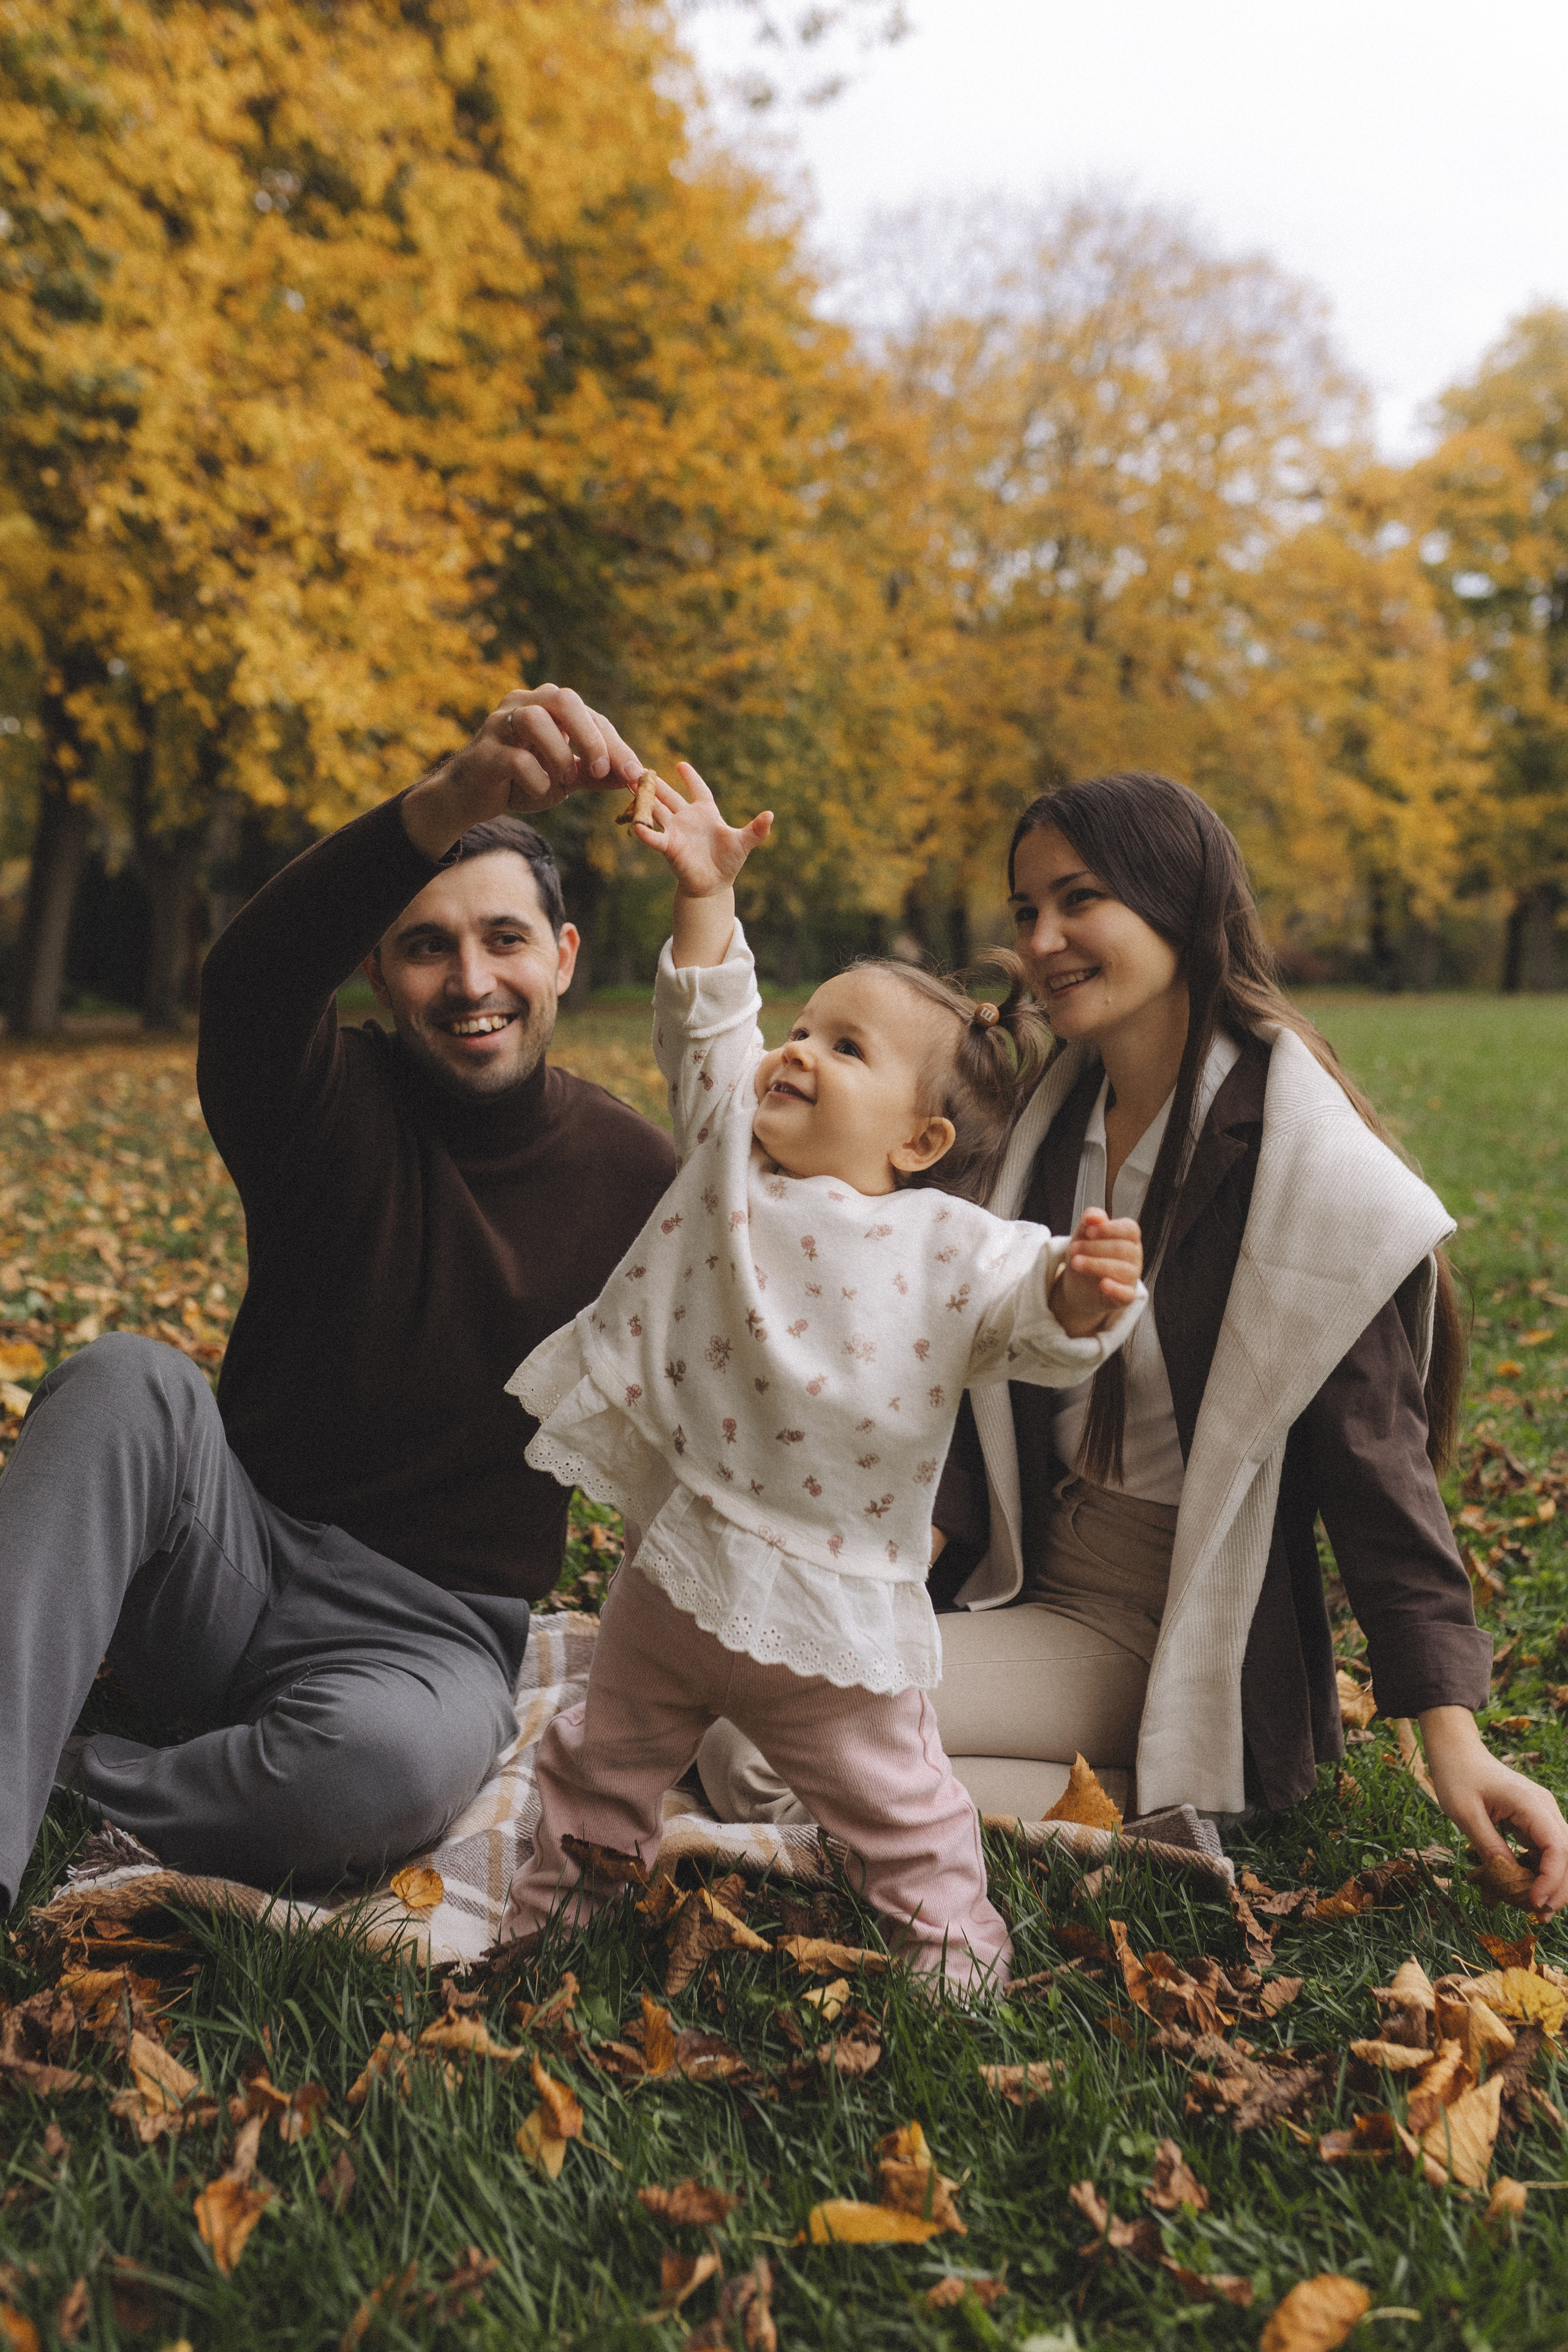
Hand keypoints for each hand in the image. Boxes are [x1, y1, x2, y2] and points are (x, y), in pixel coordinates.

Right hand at [402, 684, 642, 860]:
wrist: (469, 798)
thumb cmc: (519, 781)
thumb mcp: (564, 778)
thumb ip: (594, 774)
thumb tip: (635, 777)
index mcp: (547, 706)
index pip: (589, 716)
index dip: (616, 744)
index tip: (635, 774)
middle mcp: (522, 706)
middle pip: (562, 699)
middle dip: (590, 735)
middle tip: (604, 768)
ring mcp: (499, 726)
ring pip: (535, 720)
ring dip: (559, 753)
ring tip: (565, 779)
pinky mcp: (483, 753)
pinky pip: (514, 759)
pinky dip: (535, 778)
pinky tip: (540, 790)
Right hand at [635, 763, 772, 897]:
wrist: (714, 885)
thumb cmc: (728, 861)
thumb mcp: (744, 843)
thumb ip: (757, 829)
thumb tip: (770, 815)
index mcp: (706, 812)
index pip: (699, 789)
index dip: (691, 778)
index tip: (681, 764)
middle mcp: (687, 818)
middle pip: (669, 796)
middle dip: (655, 784)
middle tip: (640, 769)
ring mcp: (676, 831)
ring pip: (657, 811)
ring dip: (645, 799)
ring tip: (631, 785)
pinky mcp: (670, 847)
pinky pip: (656, 838)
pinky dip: (647, 833)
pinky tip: (637, 826)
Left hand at [1050, 1208, 1142, 1336]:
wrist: (1078, 1285)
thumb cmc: (1086, 1255)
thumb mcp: (1083, 1234)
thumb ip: (1090, 1220)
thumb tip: (1093, 1216)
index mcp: (1128, 1237)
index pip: (1130, 1229)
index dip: (1110, 1229)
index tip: (1088, 1232)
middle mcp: (1134, 1256)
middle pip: (1124, 1249)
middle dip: (1095, 1248)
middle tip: (1073, 1249)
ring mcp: (1132, 1277)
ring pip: (1123, 1270)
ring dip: (1096, 1265)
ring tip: (1076, 1263)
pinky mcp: (1125, 1296)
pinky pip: (1127, 1294)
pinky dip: (1115, 1289)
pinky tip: (1102, 1284)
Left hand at [1420, 1705, 1567, 1913]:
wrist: (1457, 1752)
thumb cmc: (1458, 1777)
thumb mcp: (1465, 1813)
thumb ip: (1488, 1844)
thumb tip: (1508, 1877)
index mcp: (1531, 1803)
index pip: (1557, 1847)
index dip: (1551, 1879)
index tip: (1534, 1902)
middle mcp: (1544, 1809)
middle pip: (1567, 1854)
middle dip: (1558, 1888)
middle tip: (1539, 1915)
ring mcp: (1541, 1815)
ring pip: (1560, 1855)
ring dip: (1552, 1883)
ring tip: (1535, 1909)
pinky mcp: (1533, 1822)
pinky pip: (1544, 1852)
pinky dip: (1538, 1872)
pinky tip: (1523, 1890)